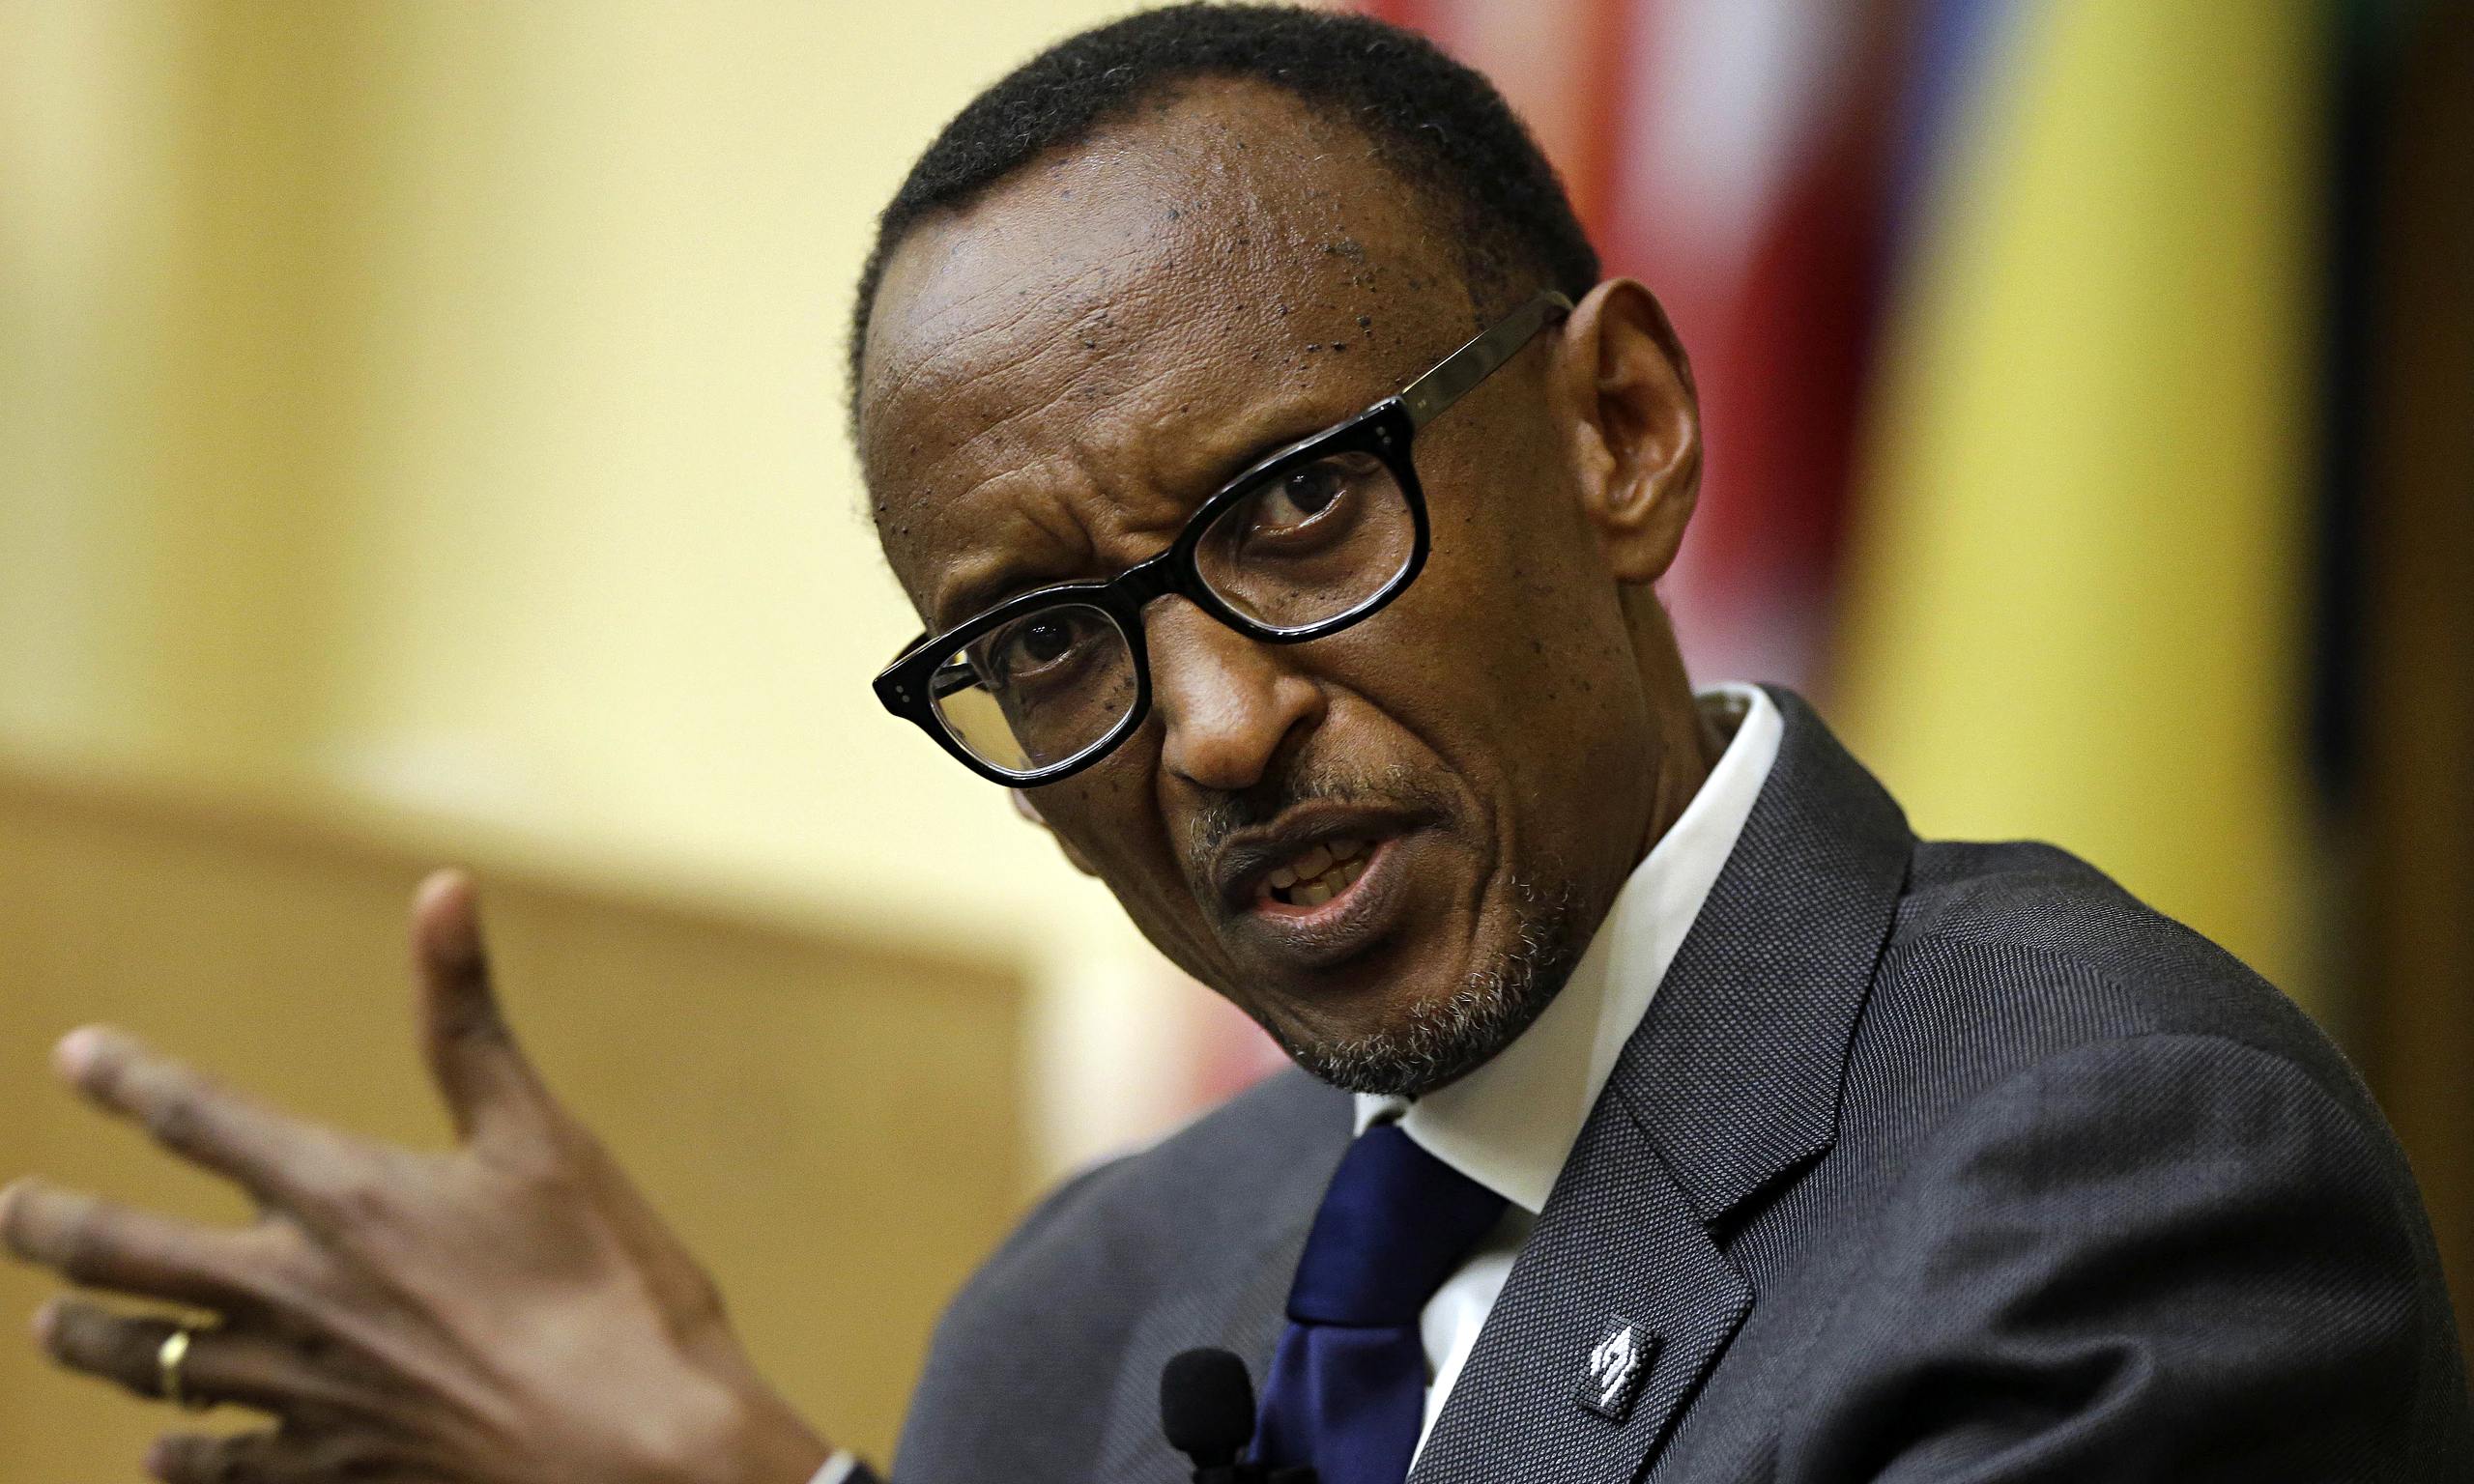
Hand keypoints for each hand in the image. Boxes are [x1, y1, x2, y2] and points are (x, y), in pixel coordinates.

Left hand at [0, 870, 834, 1483]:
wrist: (630, 1447)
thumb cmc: (605, 1281)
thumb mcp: (542, 1133)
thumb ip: (467, 1017)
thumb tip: (442, 885)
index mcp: (340, 1195)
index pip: (198, 1120)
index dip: (129, 1079)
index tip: (77, 1056)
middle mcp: (292, 1293)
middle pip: (125, 1256)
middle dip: (52, 1228)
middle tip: (11, 1209)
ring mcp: (300, 1392)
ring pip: (147, 1364)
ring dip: (88, 1338)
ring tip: (51, 1328)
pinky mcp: (329, 1470)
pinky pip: (215, 1466)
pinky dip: (175, 1455)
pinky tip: (157, 1452)